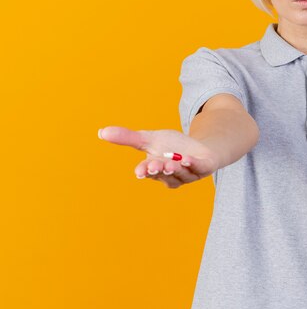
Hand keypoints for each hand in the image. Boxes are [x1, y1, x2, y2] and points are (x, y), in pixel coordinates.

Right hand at [98, 126, 220, 188]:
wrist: (200, 148)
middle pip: (164, 174)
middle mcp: (171, 176)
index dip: (144, 171)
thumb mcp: (149, 139)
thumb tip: (101, 132)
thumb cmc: (172, 146)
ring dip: (175, 168)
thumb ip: (127, 138)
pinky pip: (198, 168)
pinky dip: (193, 164)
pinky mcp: (203, 168)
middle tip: (154, 165)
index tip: (140, 171)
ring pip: (180, 173)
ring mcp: (188, 174)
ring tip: (170, 162)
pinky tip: (187, 159)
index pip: (148, 172)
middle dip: (159, 170)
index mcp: (156, 170)